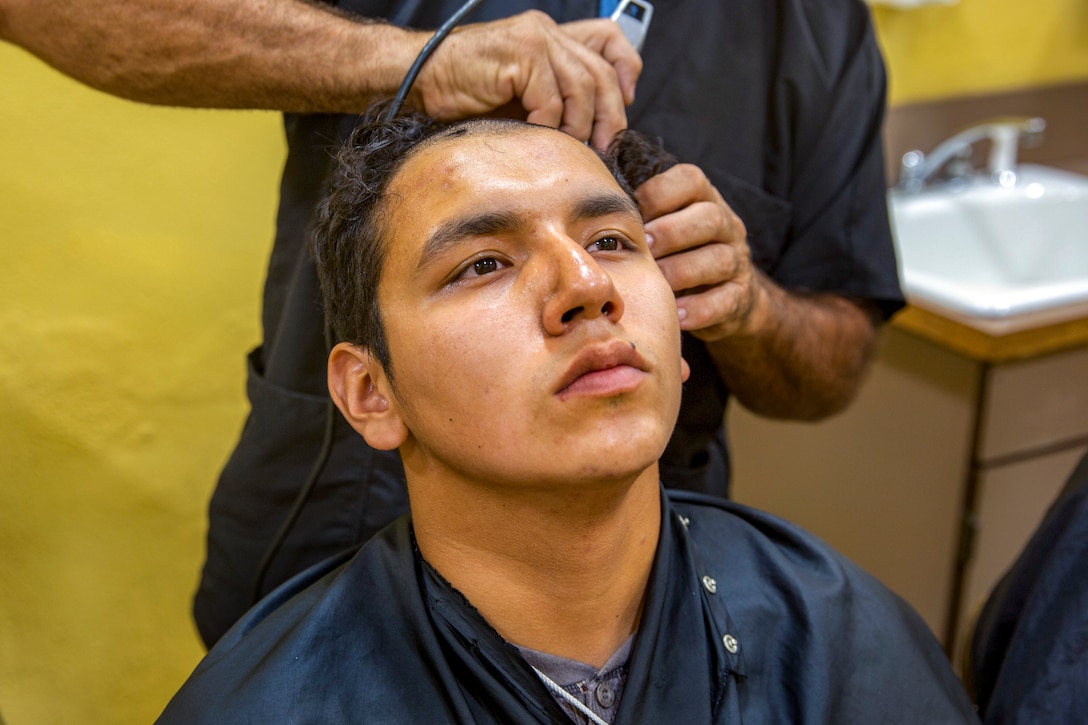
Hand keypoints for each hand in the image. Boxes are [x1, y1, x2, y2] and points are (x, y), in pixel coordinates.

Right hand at [415, 11, 641, 148]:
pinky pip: (551, 98)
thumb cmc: (467, 95)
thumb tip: (597, 130)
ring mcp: (535, 39)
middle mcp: (548, 31)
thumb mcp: (523, 97)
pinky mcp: (521, 53)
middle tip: (605, 148)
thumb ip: (556, 99)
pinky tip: (535, 136)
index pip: (609, 39)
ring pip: (582, 88)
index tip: (628, 103)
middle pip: (602, 73)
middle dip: (611, 116)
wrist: (421, 81)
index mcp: (552, 36)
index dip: (627, 68)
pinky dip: (548, 124)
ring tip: (569, 147)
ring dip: (579, 126)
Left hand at [635, 164, 760, 341]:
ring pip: (720, 259)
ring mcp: (737, 260)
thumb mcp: (658, 225)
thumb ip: (636, 209)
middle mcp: (726, 224)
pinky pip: (727, 299)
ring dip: (684, 271)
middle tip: (643, 247)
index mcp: (702, 199)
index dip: (660, 194)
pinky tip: (677, 313)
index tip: (631, 212)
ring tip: (657, 282)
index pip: (690, 180)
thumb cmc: (672, 254)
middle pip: (709, 217)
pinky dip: (702, 307)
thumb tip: (586, 190)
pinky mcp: (741, 297)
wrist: (722, 298)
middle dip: (673, 232)